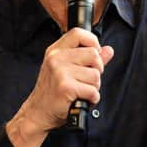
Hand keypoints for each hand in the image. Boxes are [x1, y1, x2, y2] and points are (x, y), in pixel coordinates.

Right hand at [6, 28, 113, 146]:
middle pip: (93, 54)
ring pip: (96, 75)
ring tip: (82, 91)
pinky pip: (93, 91)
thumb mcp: (67, 69)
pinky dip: (92, 99)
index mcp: (56, 50)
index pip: (78, 33)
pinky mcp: (66, 87)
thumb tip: (108, 50)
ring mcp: (60, 72)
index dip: (92, 41)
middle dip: (97, 70)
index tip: (94, 55)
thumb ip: (89, 59)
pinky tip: (82, 99)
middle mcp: (56, 58)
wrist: (38, 113)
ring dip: (94, 87)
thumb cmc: (52, 92)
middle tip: (86, 80)